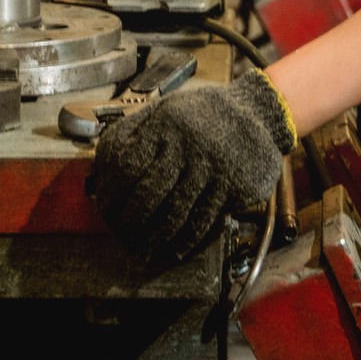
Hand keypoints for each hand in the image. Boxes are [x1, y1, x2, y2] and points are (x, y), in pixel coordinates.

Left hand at [91, 69, 294, 262]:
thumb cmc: (203, 115)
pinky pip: (201, 220)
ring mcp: (211, 167)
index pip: (127, 166)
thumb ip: (136, 134)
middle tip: (117, 234)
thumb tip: (103, 168)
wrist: (257, 113)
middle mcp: (187, 146)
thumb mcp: (167, 110)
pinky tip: (171, 250)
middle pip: (148, 194)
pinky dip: (183, 240)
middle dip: (128, 221)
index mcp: (165, 125)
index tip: (103, 209)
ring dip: (152, 237)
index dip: (111, 193)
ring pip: (174, 212)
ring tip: (139, 249)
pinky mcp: (231, 186)